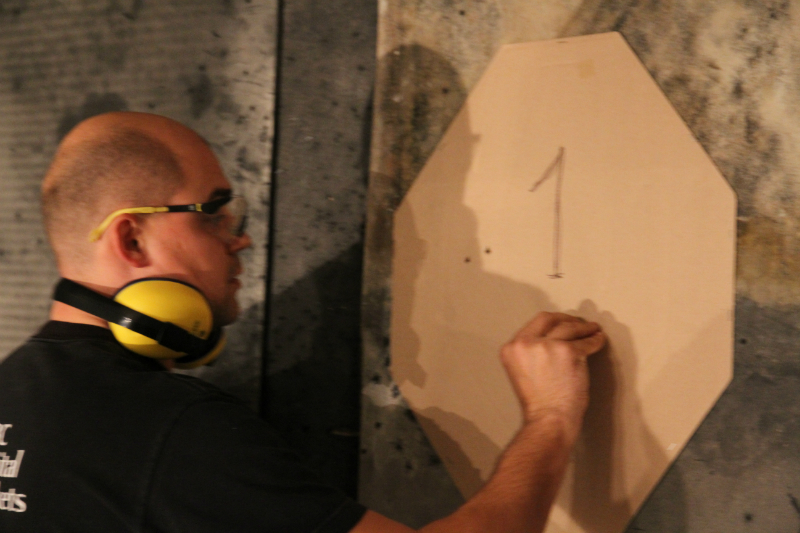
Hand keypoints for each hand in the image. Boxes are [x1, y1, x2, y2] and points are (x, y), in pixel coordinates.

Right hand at [500, 312, 605, 444]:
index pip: (534, 324)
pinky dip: (595, 341)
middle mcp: (525, 342)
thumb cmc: (539, 404)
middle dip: (567, 319)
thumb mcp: (524, 371)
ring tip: (594, 330)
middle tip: (580, 324)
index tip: (564, 323)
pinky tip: (599, 340)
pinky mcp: (568, 351)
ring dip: (585, 328)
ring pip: (570, 328)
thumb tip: (556, 338)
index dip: (552, 322)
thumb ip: (532, 352)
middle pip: (550, 319)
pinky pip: (586, 342)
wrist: (548, 420)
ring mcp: (547, 345)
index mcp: (511, 348)